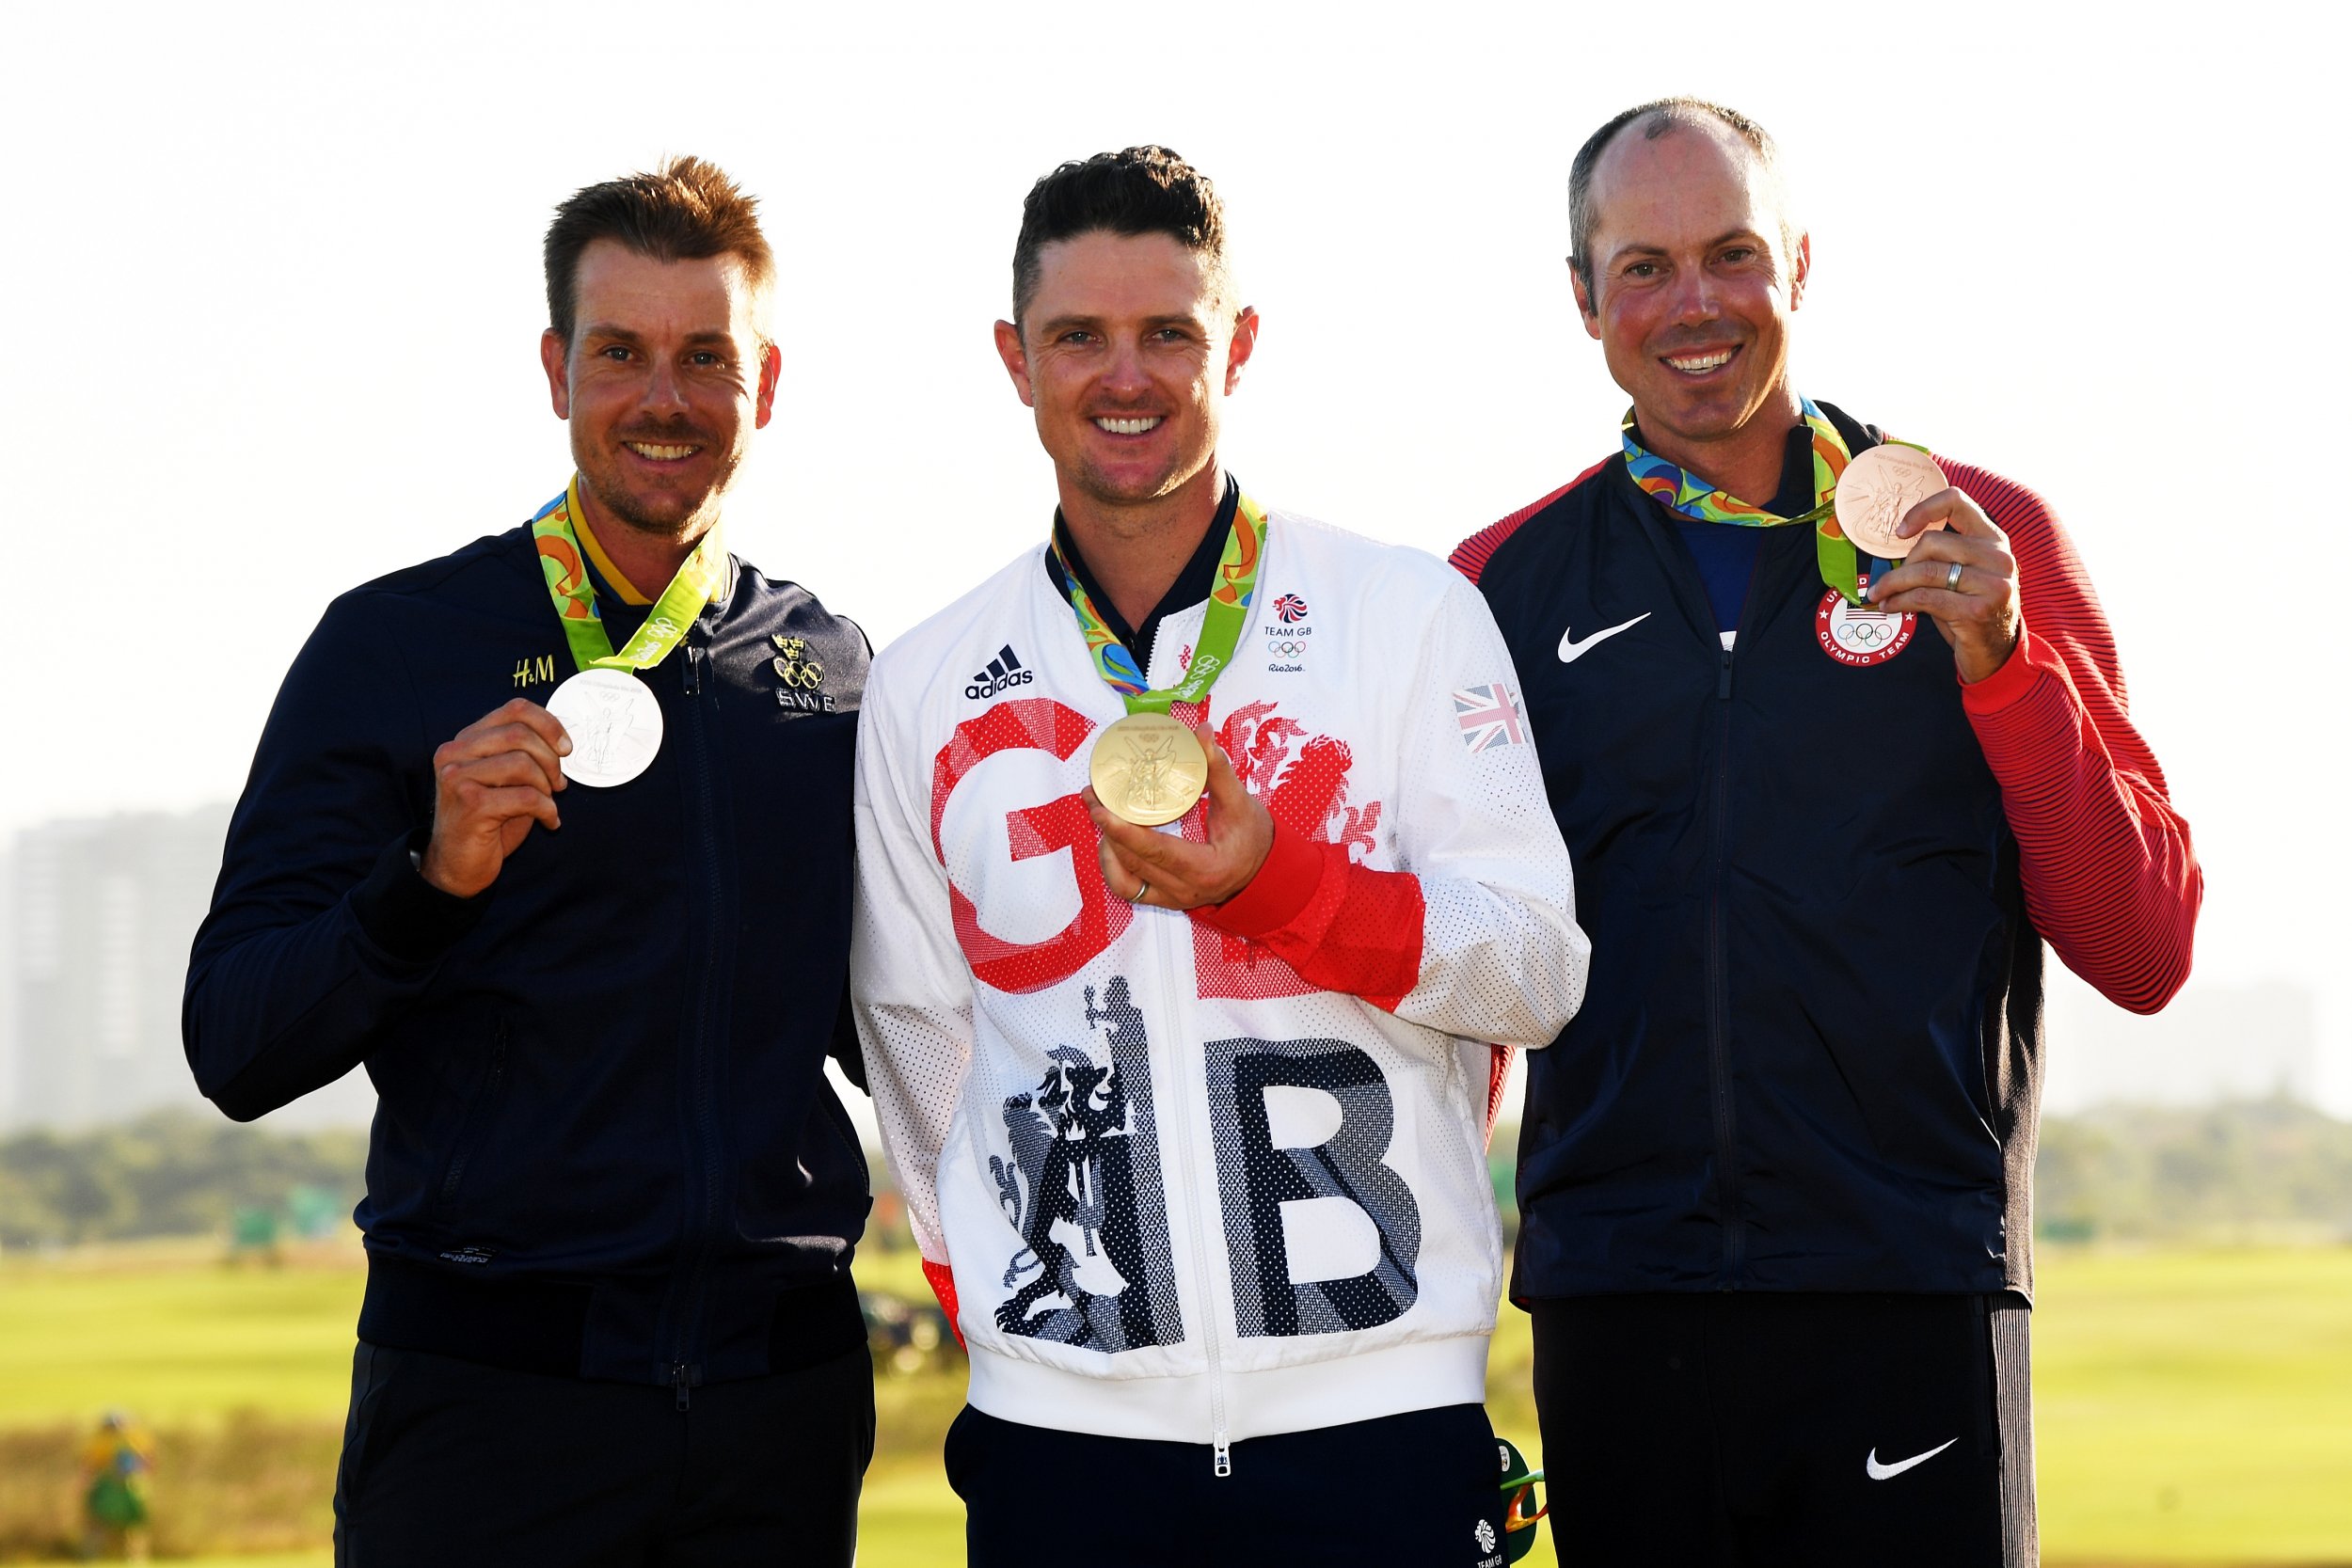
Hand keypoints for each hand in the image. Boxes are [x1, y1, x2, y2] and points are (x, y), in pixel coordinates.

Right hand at [419, 698, 571, 897]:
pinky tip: (549, 822)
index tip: (566, 748)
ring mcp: (458, 777)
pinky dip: (547, 810)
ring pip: (523, 764)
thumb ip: (523, 754)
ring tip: (548, 803)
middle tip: (559, 784)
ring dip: (547, 787)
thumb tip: (562, 742)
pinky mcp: (470, 804)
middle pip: (519, 734)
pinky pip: (526, 797)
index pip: (514, 710)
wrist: (458, 866)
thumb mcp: (506, 780)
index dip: (549, 724)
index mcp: (465, 740)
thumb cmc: (488, 822)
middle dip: (551, 759)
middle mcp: (454, 753)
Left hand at [1084, 722, 1273, 909]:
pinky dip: (1114, 866)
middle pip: (1133, 862)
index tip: (1101, 809)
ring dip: (1108, 850)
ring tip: (1102, 816)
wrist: (1263, 870)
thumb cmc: (1254, 837)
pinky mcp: (1165, 900)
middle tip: (1094, 796)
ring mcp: (1173, 899)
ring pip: (1124, 882)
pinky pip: (1129, 889)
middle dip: (1107, 829)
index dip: (1124, 831)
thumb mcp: (1241, 802)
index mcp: (1206, 868)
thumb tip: (1202, 732)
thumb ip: (1219, 769)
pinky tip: (1111, 841)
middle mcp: (1185, 891)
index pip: (1157, 851)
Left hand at [1864, 487, 2020, 682]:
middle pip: (1932, 543)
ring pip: (1924, 571)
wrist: (1998, 652)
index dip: (1923, 510)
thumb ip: (1942, 555)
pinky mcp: (1976, 611)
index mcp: (1994, 539)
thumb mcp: (1965, 574)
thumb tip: (1893, 545)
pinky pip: (1924, 597)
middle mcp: (1998, 557)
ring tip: (1879, 594)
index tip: (1899, 531)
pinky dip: (1899, 601)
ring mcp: (1991, 584)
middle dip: (1902, 564)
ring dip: (1892, 584)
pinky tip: (1890, 606)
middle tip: (1888, 581)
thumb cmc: (1971, 608)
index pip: (1957, 502)